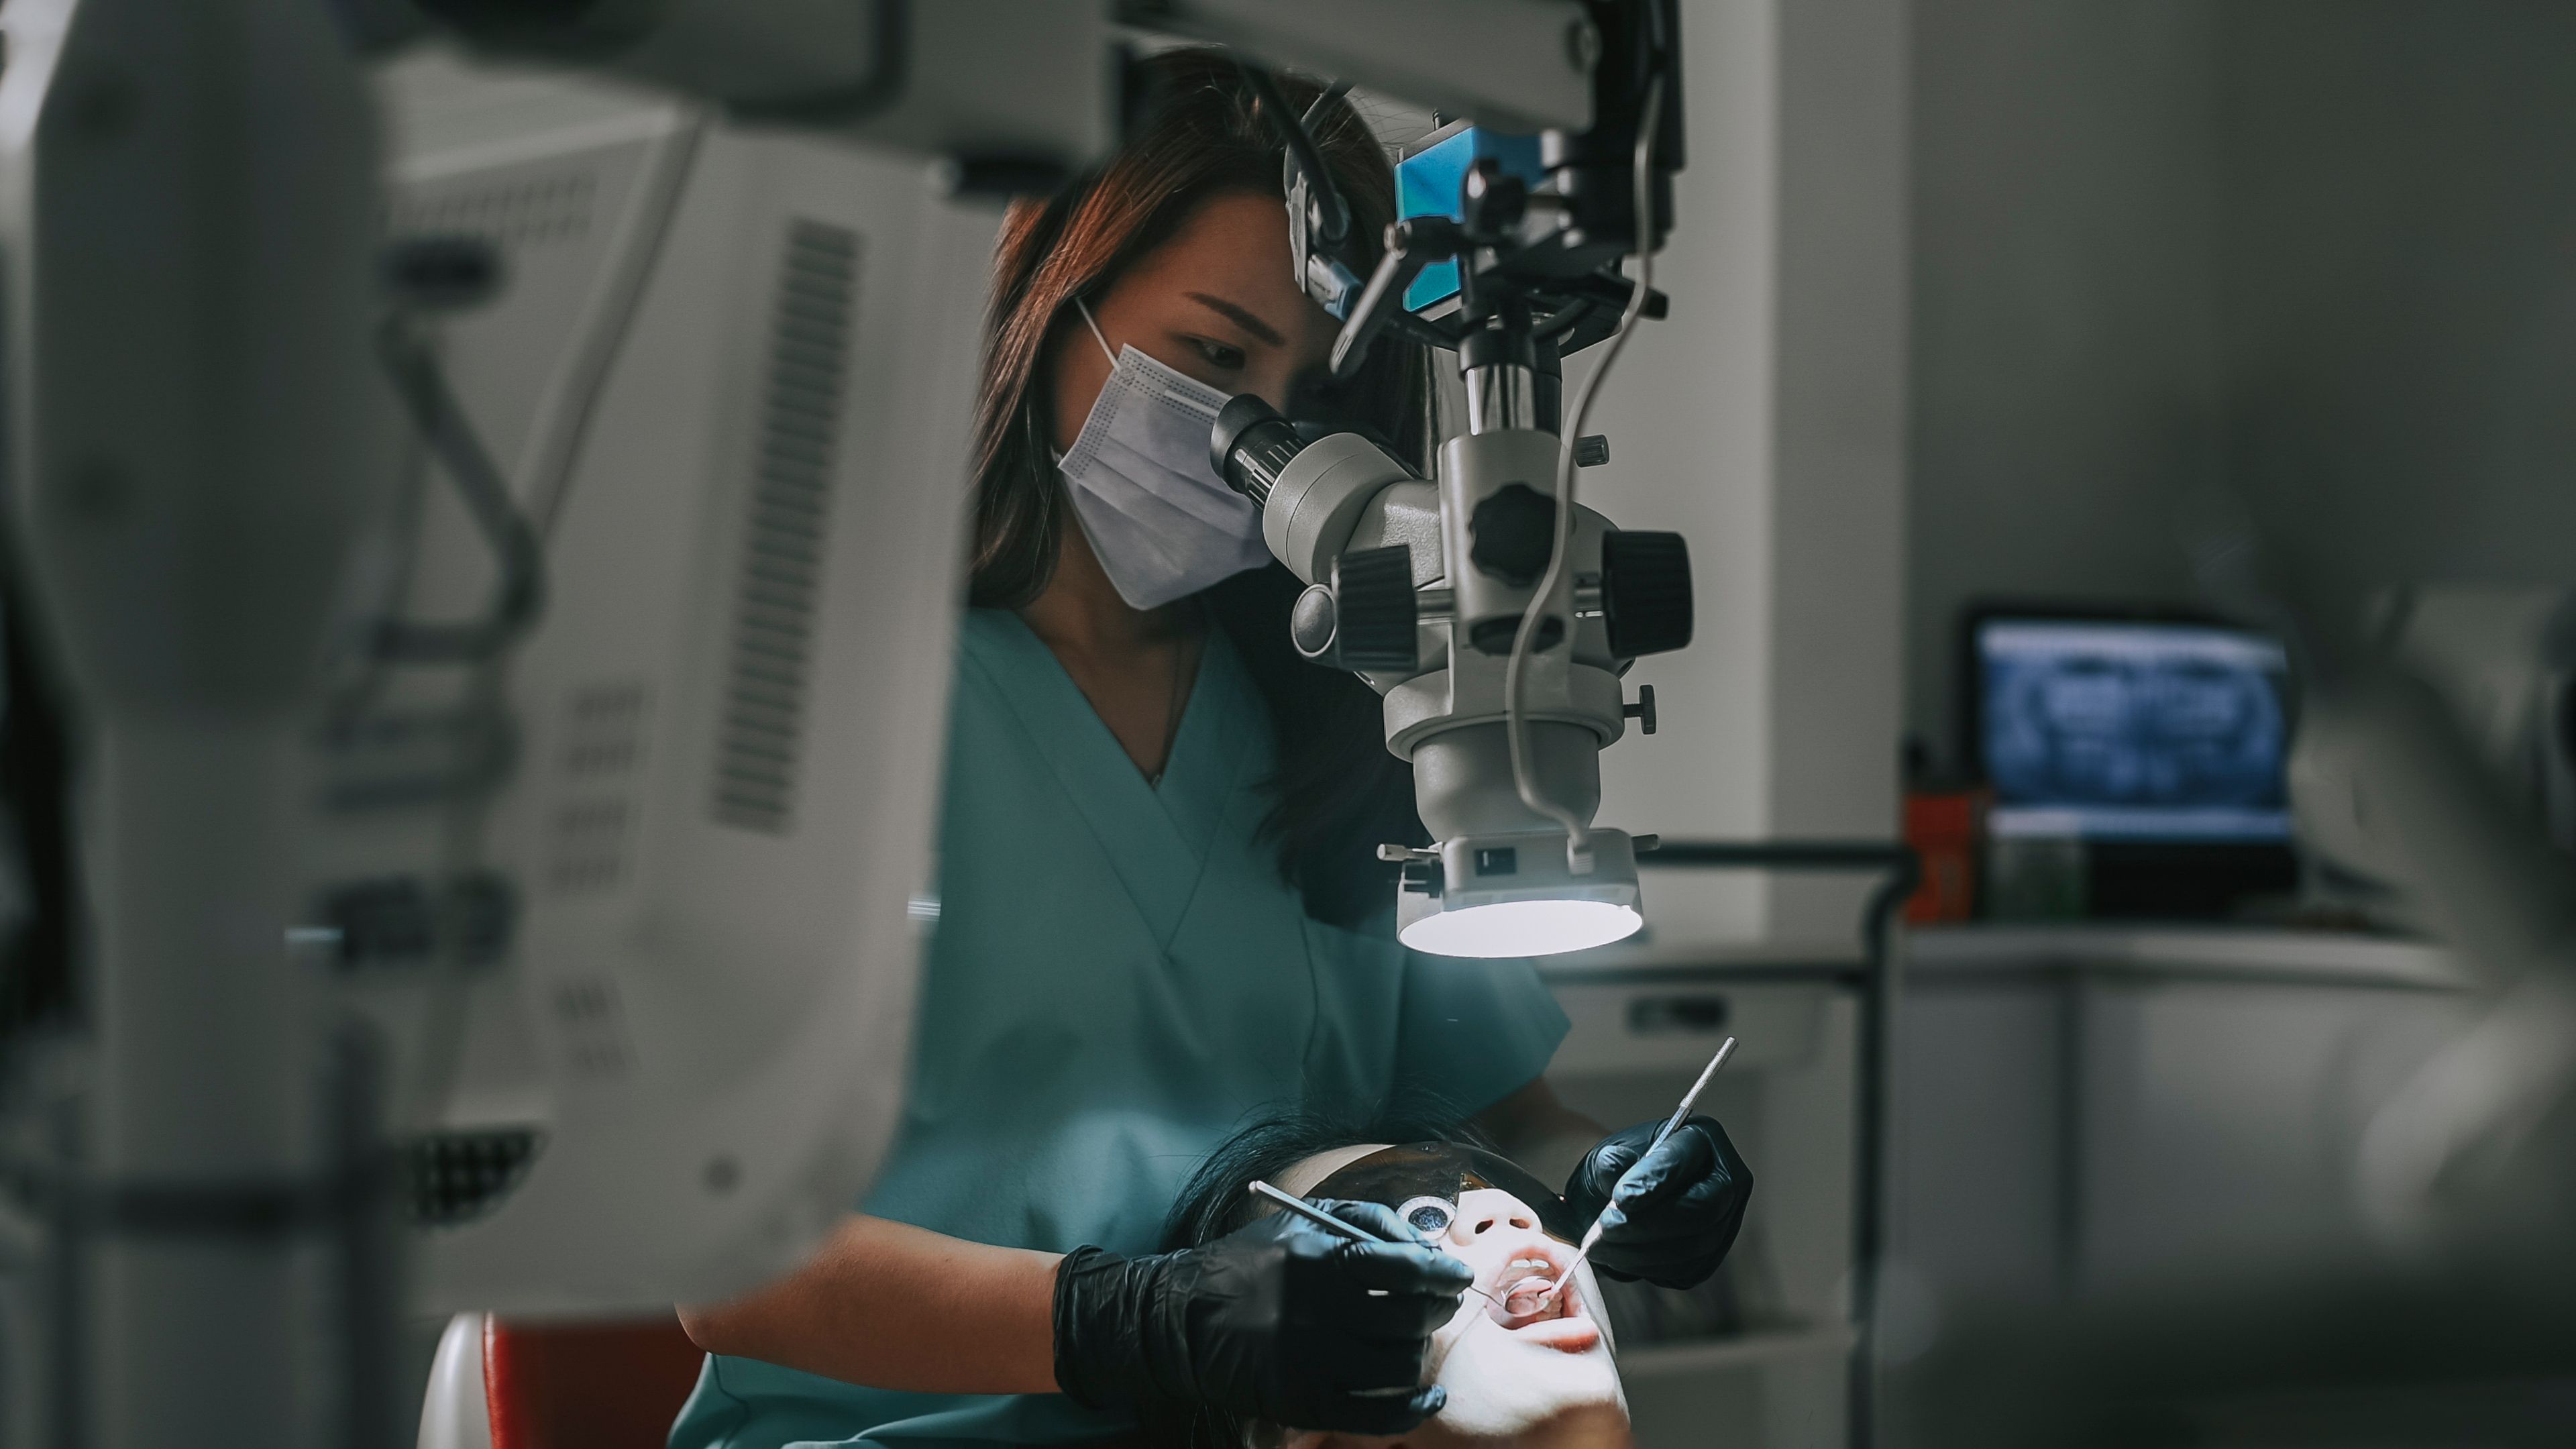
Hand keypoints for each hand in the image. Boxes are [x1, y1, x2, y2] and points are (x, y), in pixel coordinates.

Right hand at [1052, 1199, 1471, 1433]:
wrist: (1178, 1320)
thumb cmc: (1247, 1263)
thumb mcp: (1300, 1220)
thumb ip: (1366, 1219)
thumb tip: (1425, 1246)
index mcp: (1317, 1261)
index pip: (1405, 1269)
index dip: (1441, 1273)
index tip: (1455, 1275)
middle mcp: (1315, 1313)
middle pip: (1410, 1320)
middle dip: (1436, 1310)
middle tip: (1437, 1304)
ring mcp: (1308, 1363)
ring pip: (1399, 1366)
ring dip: (1418, 1352)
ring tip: (1410, 1340)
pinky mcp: (1301, 1404)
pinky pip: (1377, 1415)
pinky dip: (1413, 1408)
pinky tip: (1428, 1395)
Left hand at [1563, 1115, 1751, 1289]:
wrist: (1621, 1200)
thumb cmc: (1619, 1171)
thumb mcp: (1607, 1155)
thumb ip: (1609, 1161)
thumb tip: (1612, 1165)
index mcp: (1702, 1139)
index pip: (1684, 1161)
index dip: (1655, 1181)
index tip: (1621, 1198)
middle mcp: (1725, 1180)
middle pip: (1701, 1209)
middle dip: (1648, 1224)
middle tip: (1606, 1228)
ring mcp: (1725, 1222)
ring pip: (1694, 1246)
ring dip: (1641, 1251)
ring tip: (1600, 1245)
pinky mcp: (1712, 1256)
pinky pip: (1685, 1270)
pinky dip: (1647, 1267)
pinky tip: (1619, 1256)